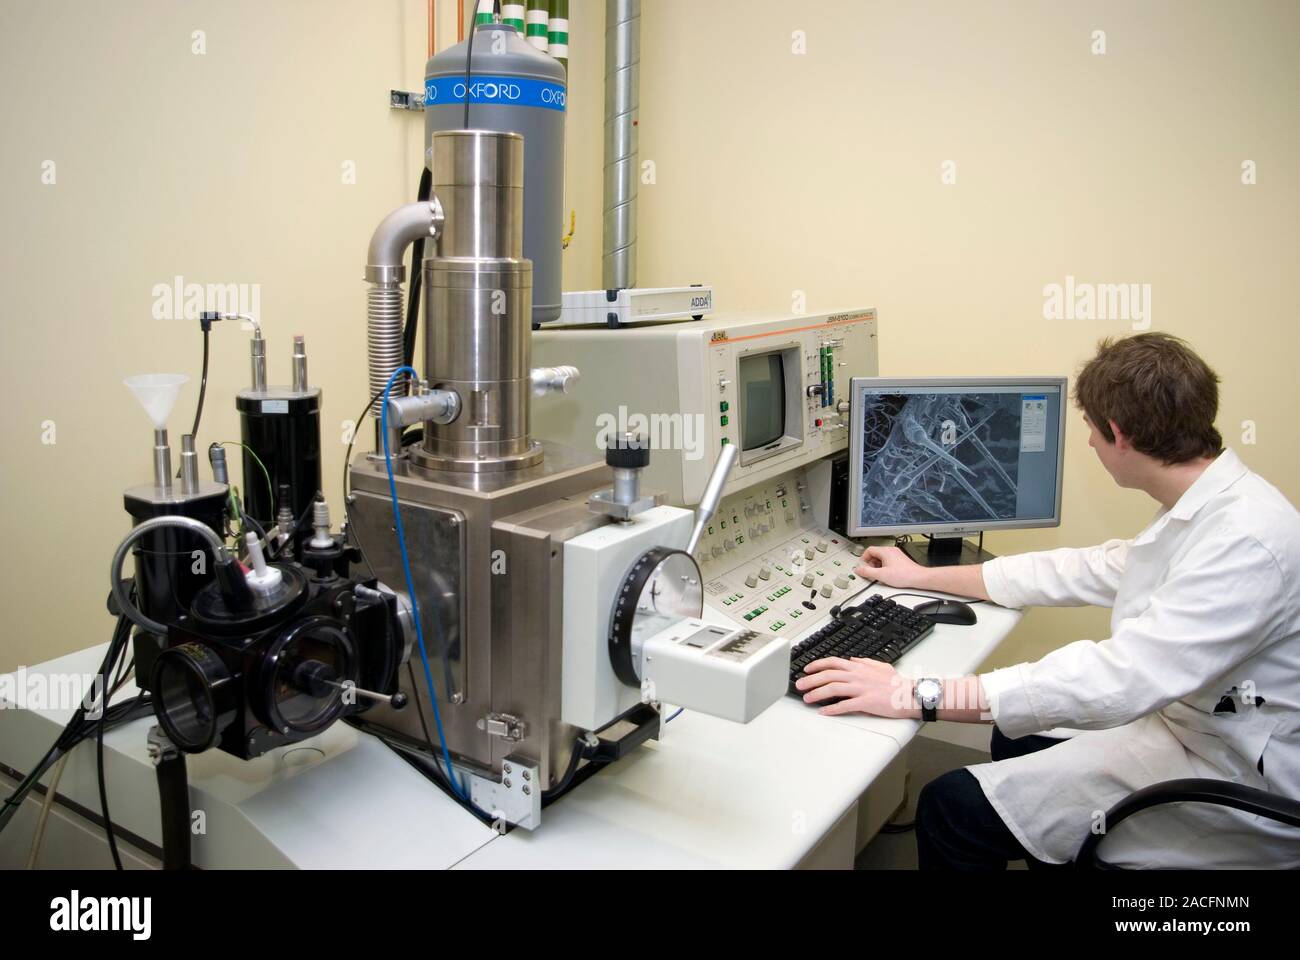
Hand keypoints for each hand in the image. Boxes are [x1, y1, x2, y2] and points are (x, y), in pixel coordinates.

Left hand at [794, 657, 917, 717]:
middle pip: (828, 675)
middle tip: (799, 685)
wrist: (910, 694)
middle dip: (811, 680)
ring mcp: (861, 689)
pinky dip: (832, 709)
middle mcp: (857, 676)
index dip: (817, 665)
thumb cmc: (896, 683)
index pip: (832, 662)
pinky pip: (845, 705)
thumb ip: (864, 662)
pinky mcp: (866, 702)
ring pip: (833, 689)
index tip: (806, 669)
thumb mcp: (880, 665)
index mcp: (859, 667)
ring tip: (807, 699)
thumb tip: (852, 660)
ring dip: (817, 694)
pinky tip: (823, 712)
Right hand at [856, 545, 926, 588]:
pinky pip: (888, 560)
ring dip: (877, 566)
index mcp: (885, 551)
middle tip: (871, 572)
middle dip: (871, 564)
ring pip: (881, 557)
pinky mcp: (900, 560)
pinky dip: (884, 566)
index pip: (869, 550)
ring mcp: (896, 554)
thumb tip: (858, 569)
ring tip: (880, 575)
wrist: (918, 578)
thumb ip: (867, 572)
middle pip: (875, 554)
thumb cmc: (904, 575)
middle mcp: (891, 550)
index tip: (863, 566)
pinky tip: (887, 575)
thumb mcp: (881, 575)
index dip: (864, 559)